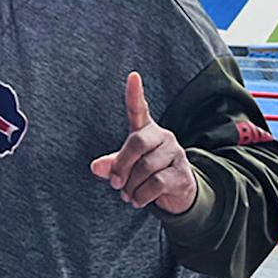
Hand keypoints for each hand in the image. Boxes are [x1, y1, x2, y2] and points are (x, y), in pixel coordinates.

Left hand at [90, 72, 196, 214]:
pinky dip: (141, 195)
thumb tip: (95, 167)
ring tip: (127, 195)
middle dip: (121, 165)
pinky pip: (156, 183)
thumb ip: (111, 165)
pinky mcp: (183, 173)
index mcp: (145, 130)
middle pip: (137, 143)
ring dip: (131, 186)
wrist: (177, 193)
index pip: (139, 109)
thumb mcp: (126, 167)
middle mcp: (162, 137)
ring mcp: (175, 153)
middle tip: (114, 184)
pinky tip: (137, 200)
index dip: (135, 94)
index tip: (133, 76)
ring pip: (146, 167)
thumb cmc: (146, 173)